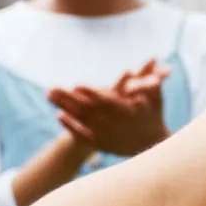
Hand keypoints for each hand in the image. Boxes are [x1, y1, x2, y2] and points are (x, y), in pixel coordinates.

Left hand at [47, 62, 170, 160]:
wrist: (152, 145)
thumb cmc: (154, 116)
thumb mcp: (156, 99)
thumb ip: (151, 82)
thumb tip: (154, 61)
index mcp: (127, 112)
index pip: (106, 102)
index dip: (91, 93)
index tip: (76, 84)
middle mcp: (114, 125)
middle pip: (88, 110)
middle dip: (69, 99)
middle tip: (52, 88)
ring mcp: (107, 135)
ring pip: (82, 121)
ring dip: (65, 108)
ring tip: (49, 95)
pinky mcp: (102, 143)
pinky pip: (83, 135)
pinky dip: (71, 126)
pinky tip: (58, 115)